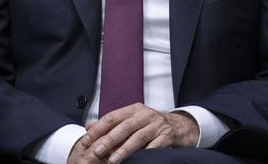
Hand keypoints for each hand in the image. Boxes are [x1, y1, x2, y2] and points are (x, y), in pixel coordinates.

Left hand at [74, 103, 198, 163]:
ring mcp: (157, 125)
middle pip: (123, 127)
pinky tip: (137, 161)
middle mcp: (145, 114)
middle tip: (96, 151)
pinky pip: (154, 146)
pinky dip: (145, 154)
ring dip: (124, 150)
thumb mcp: (132, 120)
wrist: (181, 126)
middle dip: (108, 140)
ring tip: (112, 160)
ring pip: (138, 137)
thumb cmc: (152, 125)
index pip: (111, 117)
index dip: (98, 129)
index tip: (86, 140)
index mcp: (133, 109)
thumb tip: (88, 126)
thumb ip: (111, 124)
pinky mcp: (168, 136)